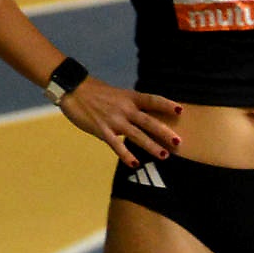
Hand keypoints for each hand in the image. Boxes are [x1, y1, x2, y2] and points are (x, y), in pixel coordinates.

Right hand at [57, 77, 182, 164]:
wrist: (72, 88)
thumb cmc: (95, 93)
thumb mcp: (117, 94)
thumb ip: (130, 106)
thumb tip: (143, 118)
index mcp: (129, 97)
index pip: (152, 100)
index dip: (166, 105)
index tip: (181, 111)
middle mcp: (124, 108)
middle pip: (148, 120)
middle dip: (164, 132)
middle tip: (179, 142)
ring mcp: (113, 119)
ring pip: (136, 134)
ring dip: (151, 146)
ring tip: (164, 156)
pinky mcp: (101, 129)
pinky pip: (116, 144)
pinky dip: (126, 155)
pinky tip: (135, 164)